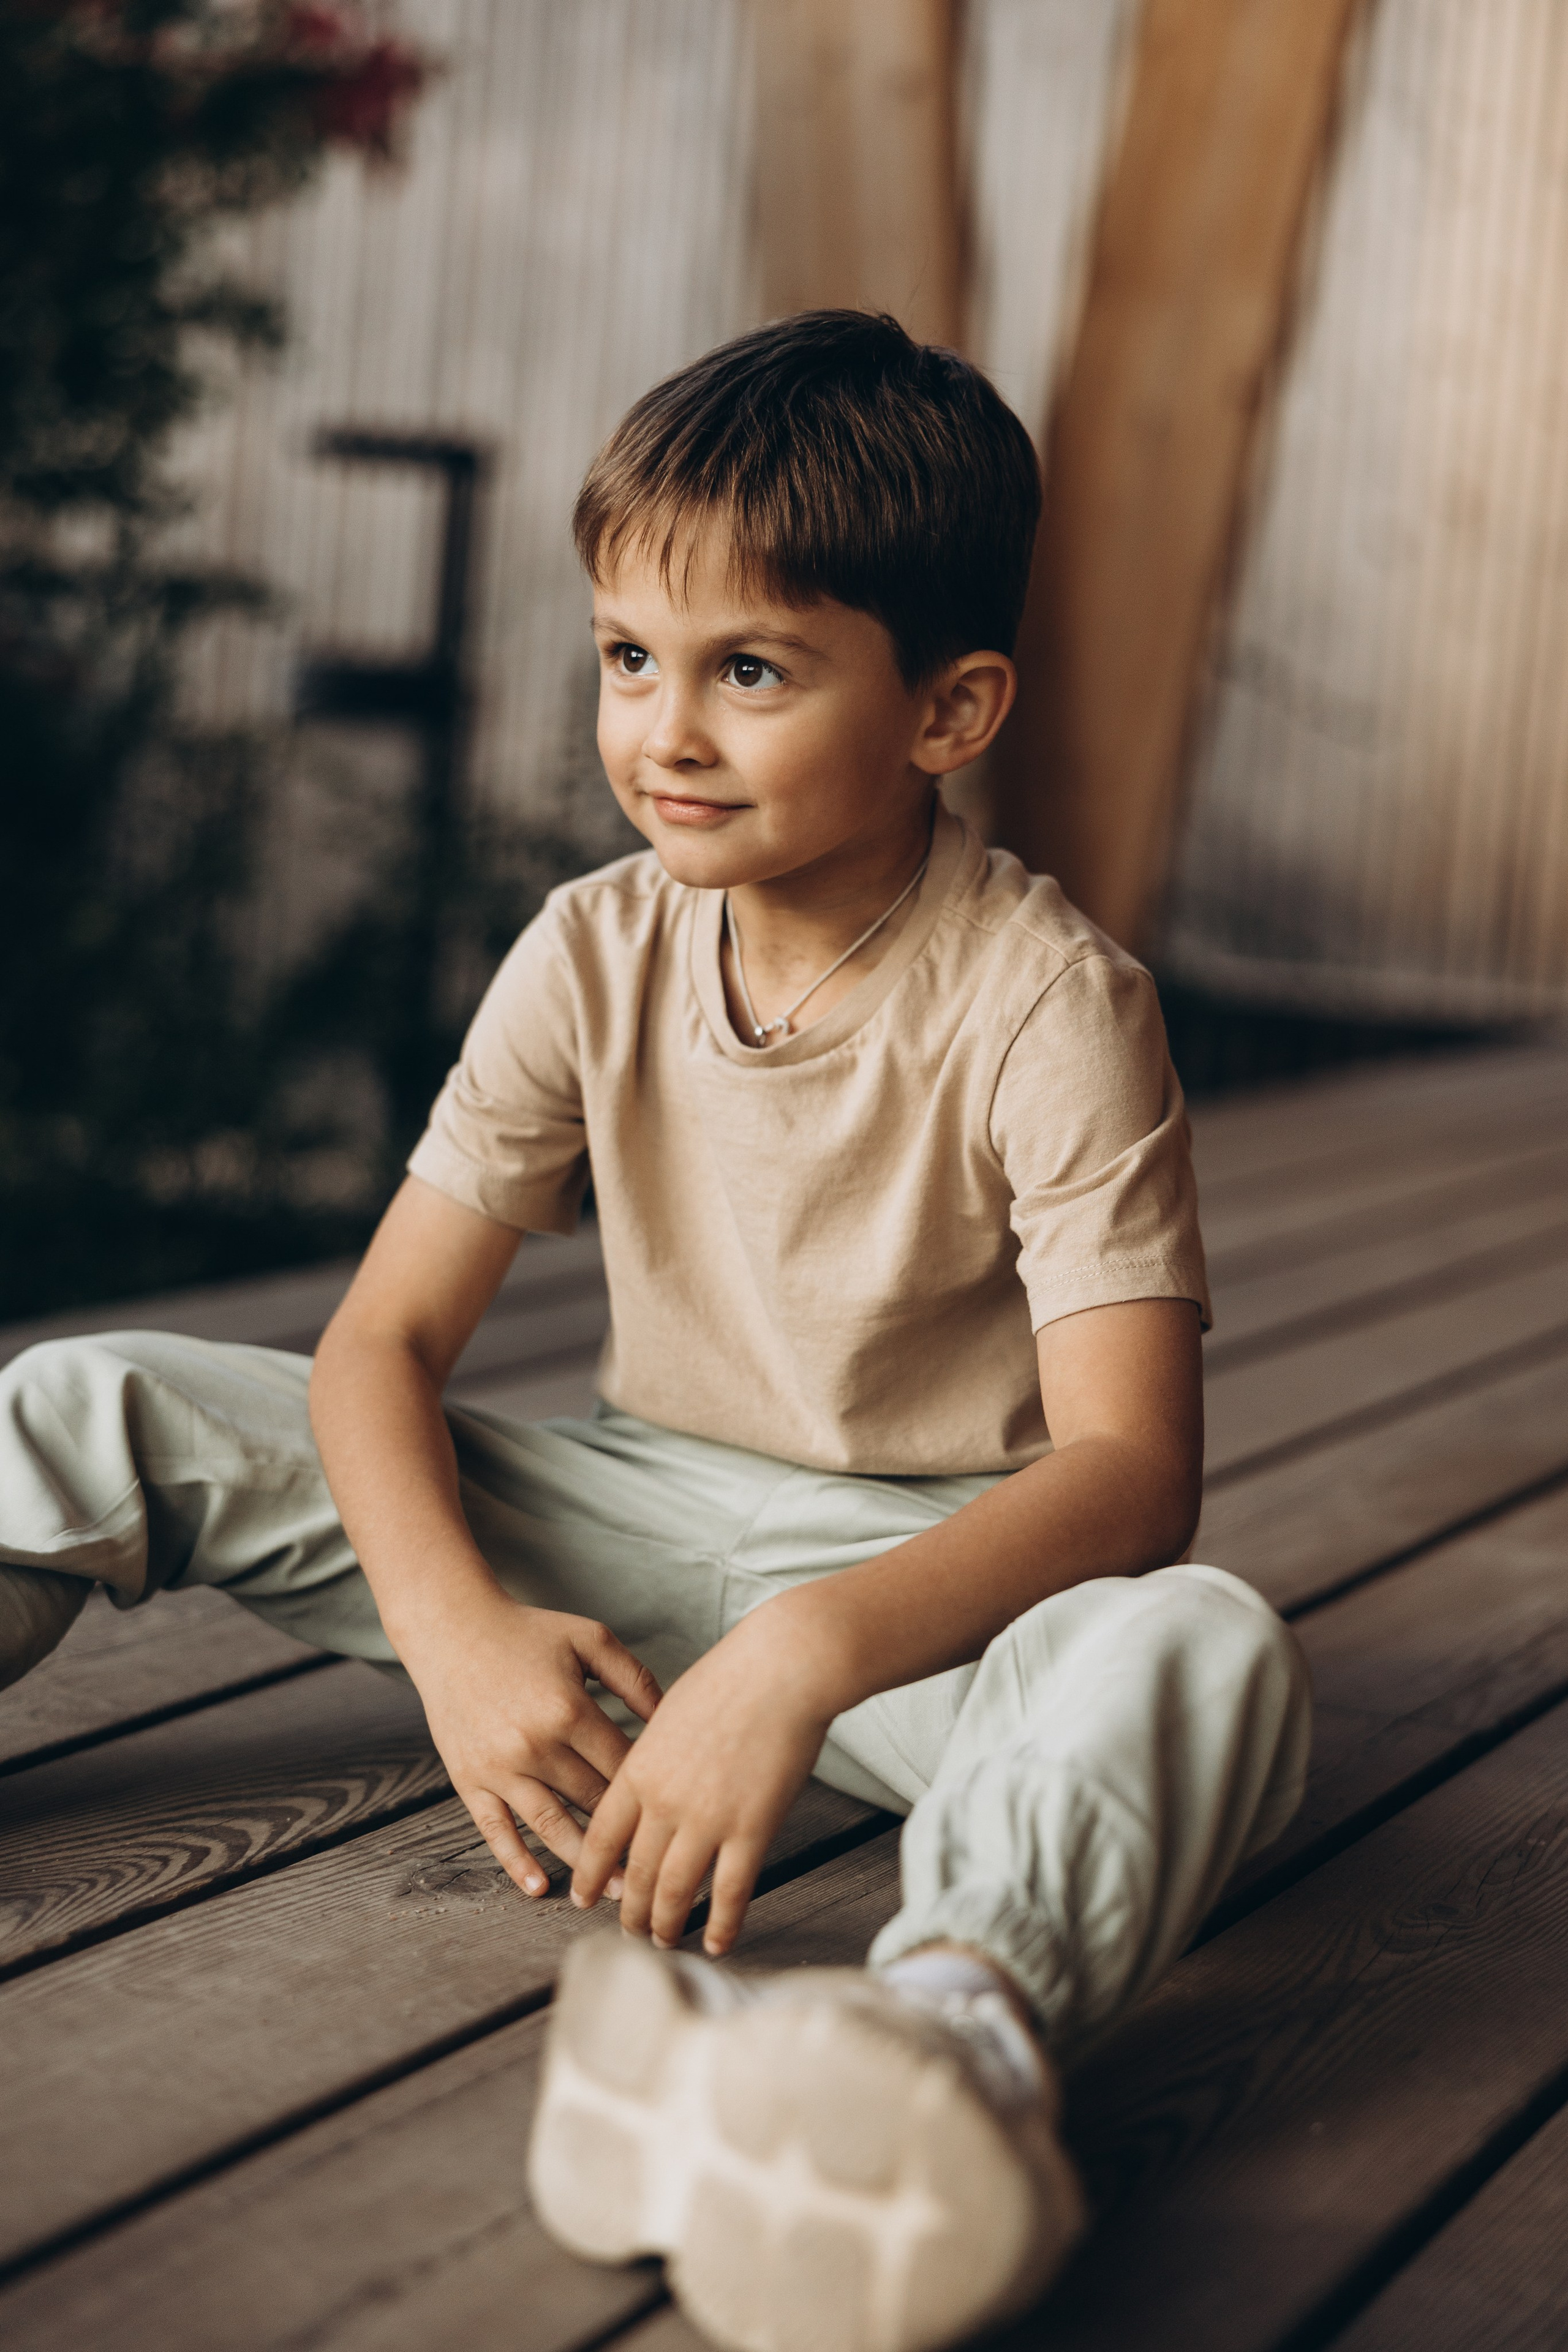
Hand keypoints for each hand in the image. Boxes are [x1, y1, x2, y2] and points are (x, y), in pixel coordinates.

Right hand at [401, 1588, 662, 1897]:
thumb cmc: (528, 1632)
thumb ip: (635, 1678)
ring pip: (551, 1828)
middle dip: (629, 1836)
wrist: (452, 1630)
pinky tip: (540, 1887)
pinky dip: (517, 1862)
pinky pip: (496, 1831)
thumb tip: (673, 1721)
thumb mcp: (589, 1639)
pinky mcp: (469, 1780)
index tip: (679, 1813)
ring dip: (586, 1865)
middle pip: (593, 1802)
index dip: (653, 1792)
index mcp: (568, 1710)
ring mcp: (499, 1767)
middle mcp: (533, 1745)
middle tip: (664, 1869)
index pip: (623, 1767)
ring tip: (616, 1894)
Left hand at [570, 1601, 834, 1954]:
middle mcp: (664, 1801)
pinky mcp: (751, 1829)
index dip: (590, 1873)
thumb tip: (647, 1781)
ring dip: (666, 1924)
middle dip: (629, 1911)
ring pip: (675, 1891)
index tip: (583, 1897)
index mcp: (639, 1769)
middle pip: (635, 1873)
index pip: (602, 1836)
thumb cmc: (730, 1679)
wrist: (780, 1669)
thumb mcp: (670, 1712)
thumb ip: (653, 1755)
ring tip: (664, 1940)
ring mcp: (707, 1819)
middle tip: (630, 1931)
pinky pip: (730, 1891)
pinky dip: (721, 1923)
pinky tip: (718, 1941)